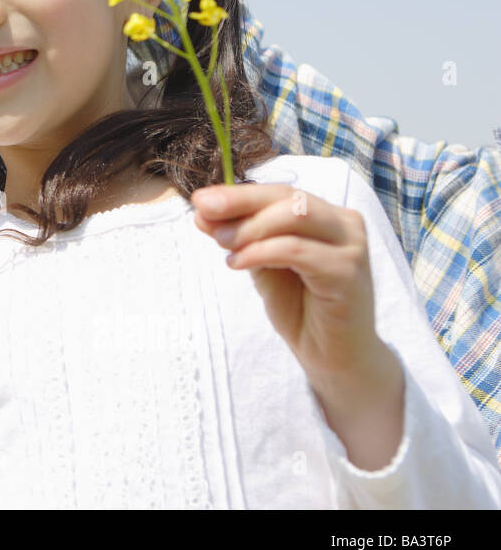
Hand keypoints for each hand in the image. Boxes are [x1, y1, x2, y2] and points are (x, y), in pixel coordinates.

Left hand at [191, 182, 404, 467]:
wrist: (332, 357)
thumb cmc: (300, 307)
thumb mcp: (261, 264)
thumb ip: (240, 237)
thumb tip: (202, 212)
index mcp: (324, 215)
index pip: (277, 192)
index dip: (237, 193)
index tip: (199, 200)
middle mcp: (343, 223)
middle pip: (287, 197)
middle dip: (239, 202)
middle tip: (203, 213)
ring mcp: (351, 246)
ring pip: (295, 215)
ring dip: (250, 227)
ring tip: (222, 244)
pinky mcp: (348, 273)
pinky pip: (297, 250)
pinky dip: (261, 251)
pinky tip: (237, 263)